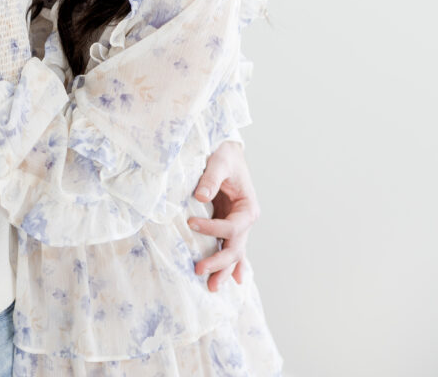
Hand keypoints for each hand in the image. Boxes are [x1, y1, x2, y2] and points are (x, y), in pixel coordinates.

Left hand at [188, 140, 259, 291]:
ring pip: (233, 254)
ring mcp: (238, 225)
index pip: (231, 228)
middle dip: (218, 262)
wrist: (228, 151)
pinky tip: (232, 280)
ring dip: (223, 270)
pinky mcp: (228, 225)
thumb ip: (211, 179)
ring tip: (211, 287)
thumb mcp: (219, 162)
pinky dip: (229, 264)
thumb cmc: (225, 155)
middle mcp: (245, 220)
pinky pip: (229, 247)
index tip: (191, 223)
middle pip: (235, 248)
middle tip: (199, 270)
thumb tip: (200, 197)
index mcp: (248, 208)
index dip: (212, 229)